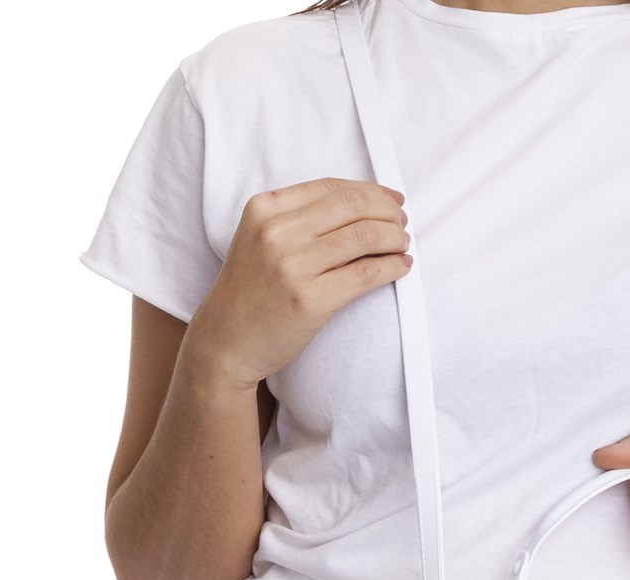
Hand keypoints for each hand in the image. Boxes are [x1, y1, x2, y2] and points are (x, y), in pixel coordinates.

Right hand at [185, 178, 411, 388]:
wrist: (226, 341)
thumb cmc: (251, 292)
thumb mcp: (260, 240)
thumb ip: (298, 219)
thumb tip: (361, 205)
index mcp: (265, 209)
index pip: (331, 188)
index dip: (371, 191)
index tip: (392, 200)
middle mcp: (276, 232)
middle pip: (353, 206)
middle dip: (388, 212)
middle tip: (402, 223)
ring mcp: (292, 266)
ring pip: (365, 237)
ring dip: (395, 238)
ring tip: (403, 245)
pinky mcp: (309, 300)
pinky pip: (365, 275)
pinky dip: (392, 268)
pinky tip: (401, 267)